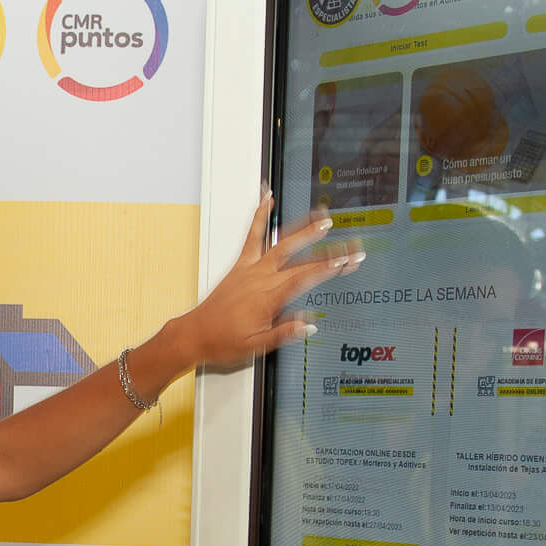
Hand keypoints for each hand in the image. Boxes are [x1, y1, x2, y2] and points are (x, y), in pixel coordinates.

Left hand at [176, 192, 365, 369]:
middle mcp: (261, 278)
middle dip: (328, 250)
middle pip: (301, 260)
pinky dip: (259, 215)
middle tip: (349, 242)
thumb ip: (284, 333)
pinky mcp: (240, 264)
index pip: (307, 277)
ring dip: (303, 228)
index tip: (348, 259)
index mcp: (269, 297)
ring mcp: (251, 268)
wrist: (196, 334)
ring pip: (281, 242)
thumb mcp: (258, 346)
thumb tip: (309, 325)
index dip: (330, 267)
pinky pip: (252, 235)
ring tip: (322, 216)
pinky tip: (267, 199)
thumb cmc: (224, 340)